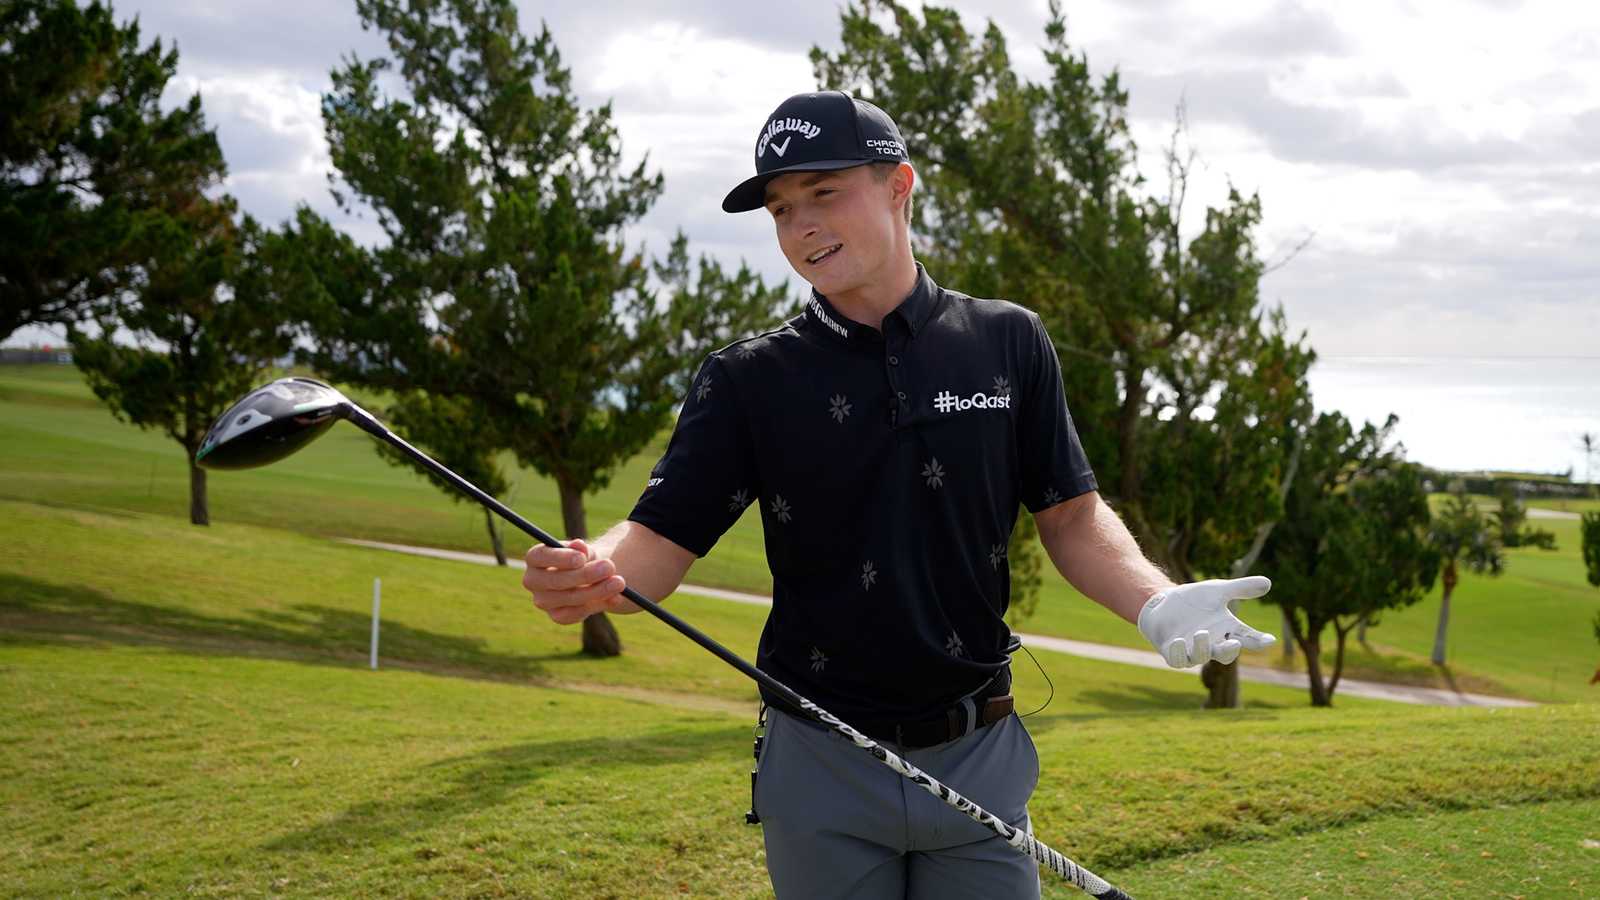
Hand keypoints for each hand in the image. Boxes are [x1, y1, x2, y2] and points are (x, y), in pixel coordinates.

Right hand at [522, 538, 633, 624]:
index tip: (581, 558)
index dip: (560, 558)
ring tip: (619, 583)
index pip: (540, 556)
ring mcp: (543, 600)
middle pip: (556, 580)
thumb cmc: (582, 558)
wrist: (590, 576)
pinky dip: (597, 605)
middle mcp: (533, 580)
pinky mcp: (556, 615)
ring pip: (568, 599)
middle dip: (585, 575)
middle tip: (609, 567)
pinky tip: (615, 598)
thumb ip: (582, 548)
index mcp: (535, 558)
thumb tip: (579, 546)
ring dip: (596, 591)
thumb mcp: (584, 550)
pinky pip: (575, 614)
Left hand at [1136, 576, 1275, 667]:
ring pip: (1200, 657)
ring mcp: (1192, 649)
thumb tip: (1269, 582)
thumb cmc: (1195, 599)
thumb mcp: (1218, 590)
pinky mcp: (1172, 651)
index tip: (1269, 640)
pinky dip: (1178, 653)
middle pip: (1225, 653)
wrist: (1164, 602)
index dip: (1258, 641)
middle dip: (1230, 651)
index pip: (1247, 638)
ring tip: (1202, 633)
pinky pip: (1176, 659)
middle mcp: (1212, 643)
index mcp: (1226, 630)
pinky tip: (1178, 642)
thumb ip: (1241, 588)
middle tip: (1235, 643)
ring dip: (1202, 647)